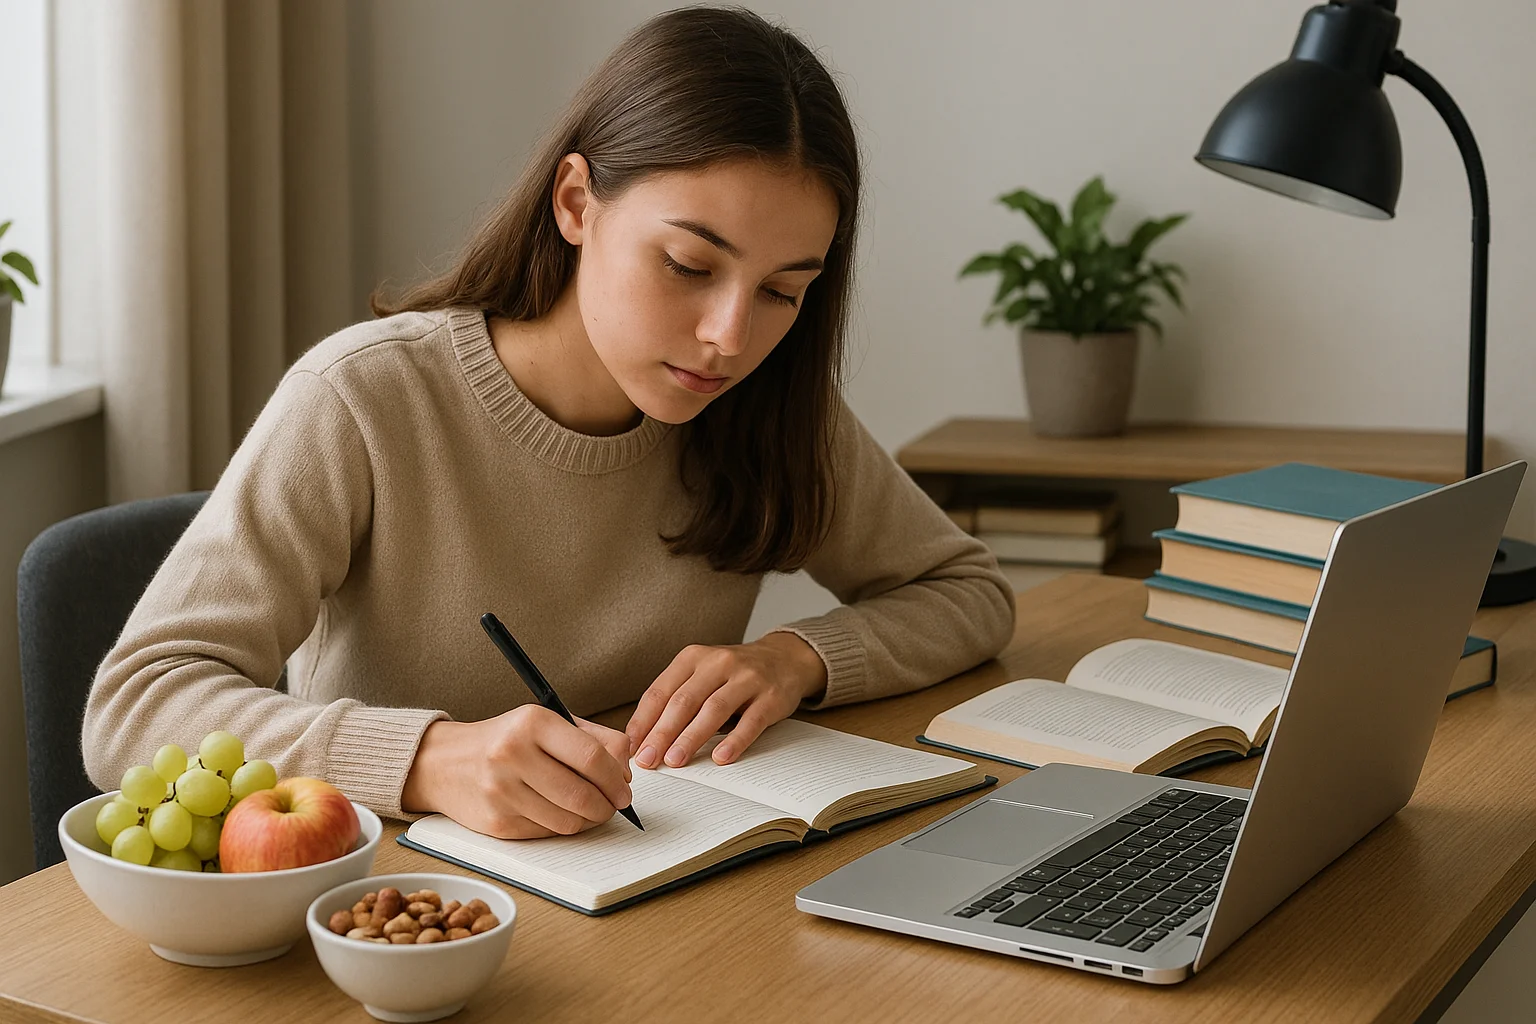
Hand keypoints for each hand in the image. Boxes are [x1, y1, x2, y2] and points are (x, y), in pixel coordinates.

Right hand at [401, 705, 632, 838]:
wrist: (445, 763)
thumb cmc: (507, 740)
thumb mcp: (548, 723)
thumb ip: (595, 739)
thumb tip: (625, 773)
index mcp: (531, 722)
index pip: (591, 756)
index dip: (616, 779)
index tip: (624, 789)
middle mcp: (512, 754)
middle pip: (582, 794)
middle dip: (607, 805)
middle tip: (612, 804)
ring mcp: (502, 791)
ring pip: (568, 821)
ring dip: (588, 820)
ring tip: (588, 808)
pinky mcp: (497, 823)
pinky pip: (547, 833)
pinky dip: (562, 827)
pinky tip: (558, 813)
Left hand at [626, 632, 827, 769]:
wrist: (784, 659)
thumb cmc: (733, 674)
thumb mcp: (701, 674)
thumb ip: (675, 699)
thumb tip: (643, 739)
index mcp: (693, 657)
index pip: (661, 691)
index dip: (644, 721)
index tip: (632, 747)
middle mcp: (718, 663)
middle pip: (684, 701)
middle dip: (662, 733)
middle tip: (648, 760)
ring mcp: (747, 679)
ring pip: (713, 709)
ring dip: (691, 738)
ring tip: (675, 761)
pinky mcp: (771, 697)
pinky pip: (751, 721)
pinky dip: (734, 741)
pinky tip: (720, 757)